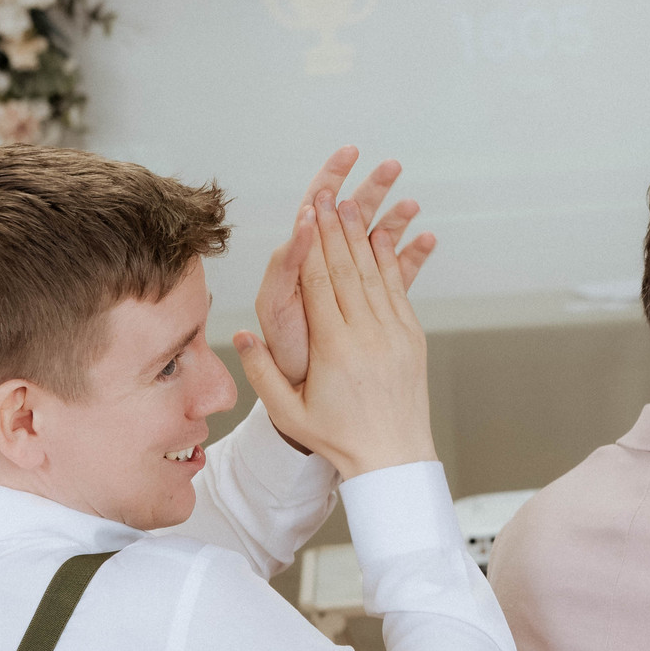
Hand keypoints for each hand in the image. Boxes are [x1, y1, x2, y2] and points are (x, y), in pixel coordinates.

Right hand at [235, 193, 435, 477]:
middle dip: (336, 227)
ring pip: (375, 274)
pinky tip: (382, 237)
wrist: (394, 459)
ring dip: (363, 236)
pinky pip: (397, 290)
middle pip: (347, 269)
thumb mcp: (289, 414)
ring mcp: (395, 334)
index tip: (306, 211)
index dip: (312, 242)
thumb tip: (237, 334)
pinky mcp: (412, 338)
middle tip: (327, 191)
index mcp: (335, 349)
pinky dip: (389, 260)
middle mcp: (368, 335)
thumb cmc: (338, 438)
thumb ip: (262, 373)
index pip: (319, 283)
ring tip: (353, 202)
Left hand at [254, 148, 436, 386]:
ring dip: (396, 219)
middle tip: (392, 165)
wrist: (305, 392)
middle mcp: (326, 267)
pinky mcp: (373, 305)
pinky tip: (429, 239)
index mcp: (301, 261)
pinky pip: (396, 274)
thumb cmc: (287, 352)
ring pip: (377, 241)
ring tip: (413, 204)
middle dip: (371, 188)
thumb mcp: (276, 304)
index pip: (314, 207)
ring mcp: (352, 285)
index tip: (348, 155)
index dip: (330, 178)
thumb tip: (304, 217)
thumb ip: (287, 262)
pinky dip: (412, 255)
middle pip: (350, 217)